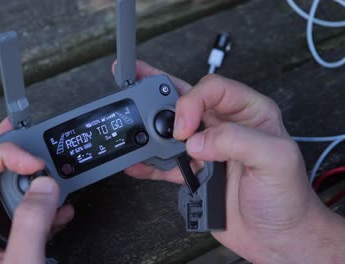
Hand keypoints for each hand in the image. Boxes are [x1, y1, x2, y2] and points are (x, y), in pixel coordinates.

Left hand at [0, 119, 73, 263]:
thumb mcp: (21, 263)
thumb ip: (32, 224)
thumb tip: (44, 185)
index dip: (4, 154)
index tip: (34, 161)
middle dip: (19, 160)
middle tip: (40, 145)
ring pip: (9, 192)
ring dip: (37, 186)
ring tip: (58, 187)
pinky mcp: (8, 243)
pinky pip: (24, 212)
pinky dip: (44, 207)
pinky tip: (61, 211)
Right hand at [118, 61, 344, 262]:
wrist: (277, 238)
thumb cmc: (287, 198)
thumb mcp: (276, 160)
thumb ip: (236, 140)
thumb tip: (195, 140)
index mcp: (249, 113)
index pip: (213, 90)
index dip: (191, 102)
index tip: (182, 128)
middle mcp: (226, 126)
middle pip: (186, 99)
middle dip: (158, 91)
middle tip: (135, 85)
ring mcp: (208, 149)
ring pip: (172, 129)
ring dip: (150, 127)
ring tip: (130, 123)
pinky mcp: (196, 172)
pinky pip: (167, 162)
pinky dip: (149, 162)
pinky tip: (136, 160)